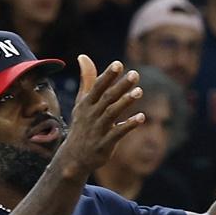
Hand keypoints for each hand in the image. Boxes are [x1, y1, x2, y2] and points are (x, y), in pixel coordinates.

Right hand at [54, 56, 143, 180]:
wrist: (74, 157)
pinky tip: (141, 117)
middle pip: (107, 98)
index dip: (107, 76)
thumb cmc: (82, 125)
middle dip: (120, 86)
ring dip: (125, 102)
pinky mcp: (104, 144)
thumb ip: (87, 80)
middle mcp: (91, 115)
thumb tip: (83, 56)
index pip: (97, 87)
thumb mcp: (82, 103)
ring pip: (112, 113)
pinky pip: (118, 133)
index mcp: (86, 104)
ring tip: (139, 91)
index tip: (118, 64)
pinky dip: (129, 125)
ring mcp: (97, 130)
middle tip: (135, 74)